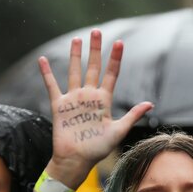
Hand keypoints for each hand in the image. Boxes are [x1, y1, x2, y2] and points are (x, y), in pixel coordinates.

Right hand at [39, 29, 153, 188]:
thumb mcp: (118, 131)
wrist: (76, 160)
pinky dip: (46, 73)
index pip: (111, 74)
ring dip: (75, 56)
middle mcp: (89, 96)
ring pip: (74, 72)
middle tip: (97, 31)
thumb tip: (150, 104)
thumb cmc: (98, 149)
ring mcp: (74, 99)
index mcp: (104, 101)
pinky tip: (42, 59)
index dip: (115, 59)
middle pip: (93, 67)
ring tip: (77, 39)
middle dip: (95, 50)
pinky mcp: (60, 106)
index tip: (119, 43)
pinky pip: (52, 86)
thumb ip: (132, 115)